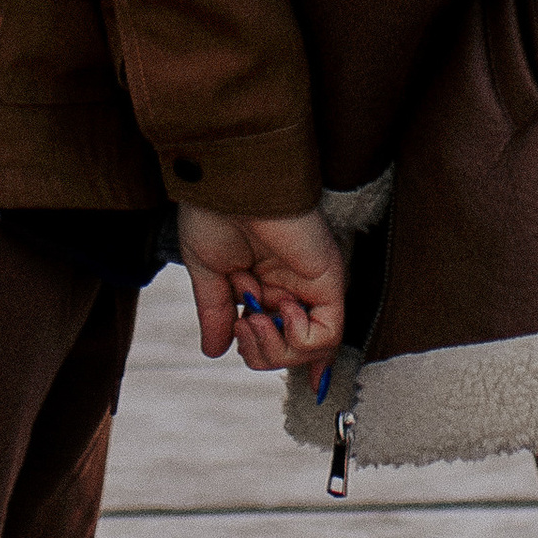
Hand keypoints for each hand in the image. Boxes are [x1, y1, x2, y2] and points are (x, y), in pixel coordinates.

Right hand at [175, 203, 344, 372]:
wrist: (228, 182)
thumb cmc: (213, 211)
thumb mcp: (208, 271)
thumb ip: (216, 312)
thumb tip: (214, 350)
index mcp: (262, 282)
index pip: (275, 336)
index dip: (264, 353)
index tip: (240, 336)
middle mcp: (289, 286)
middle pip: (290, 352)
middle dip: (260, 354)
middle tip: (242, 324)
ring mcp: (309, 284)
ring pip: (311, 350)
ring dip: (277, 350)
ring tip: (255, 319)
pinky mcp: (328, 280)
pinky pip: (329, 333)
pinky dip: (301, 338)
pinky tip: (280, 311)